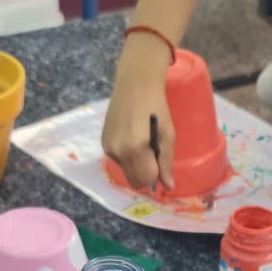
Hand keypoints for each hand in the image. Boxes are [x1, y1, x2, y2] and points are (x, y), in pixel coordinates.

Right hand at [103, 34, 175, 191]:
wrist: (134, 83)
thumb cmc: (156, 106)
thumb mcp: (167, 134)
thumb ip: (166, 162)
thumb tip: (168, 186)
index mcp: (136, 149)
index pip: (145, 180)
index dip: (156, 174)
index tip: (160, 159)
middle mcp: (118, 151)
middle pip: (133, 181)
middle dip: (145, 173)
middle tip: (153, 153)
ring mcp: (108, 147)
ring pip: (126, 170)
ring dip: (136, 164)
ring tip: (141, 140)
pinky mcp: (103, 141)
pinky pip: (118, 159)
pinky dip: (127, 155)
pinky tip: (131, 135)